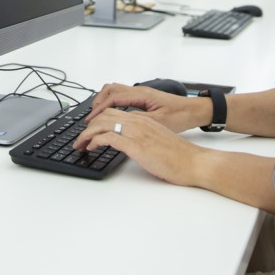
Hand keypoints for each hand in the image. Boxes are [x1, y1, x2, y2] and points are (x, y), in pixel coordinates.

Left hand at [73, 108, 208, 186]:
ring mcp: (137, 132)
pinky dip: (95, 141)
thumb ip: (142, 137)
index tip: (89, 131)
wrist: (194, 162)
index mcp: (143, 120)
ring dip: (87, 134)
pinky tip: (92, 148)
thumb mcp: (156, 140)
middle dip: (87, 127)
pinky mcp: (136, 145)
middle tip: (79, 139)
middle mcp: (138, 122)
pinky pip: (108, 138)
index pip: (113, 112)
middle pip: (104, 116)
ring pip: (102, 124)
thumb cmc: (179, 156)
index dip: (97, 121)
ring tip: (80, 145)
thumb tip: (129, 144)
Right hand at [88, 83, 209, 132]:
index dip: (99, 109)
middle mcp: (139, 90)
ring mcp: (141, 93)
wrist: (194, 111)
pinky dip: (112, 102)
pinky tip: (112, 114)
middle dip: (97, 102)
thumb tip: (119, 123)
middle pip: (110, 89)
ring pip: (115, 90)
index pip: (113, 98)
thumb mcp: (159, 122)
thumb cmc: (180, 116)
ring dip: (104, 100)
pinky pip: (122, 95)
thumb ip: (139, 120)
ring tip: (97, 115)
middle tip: (90, 117)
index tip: (90, 120)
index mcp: (141, 95)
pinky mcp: (143, 97)